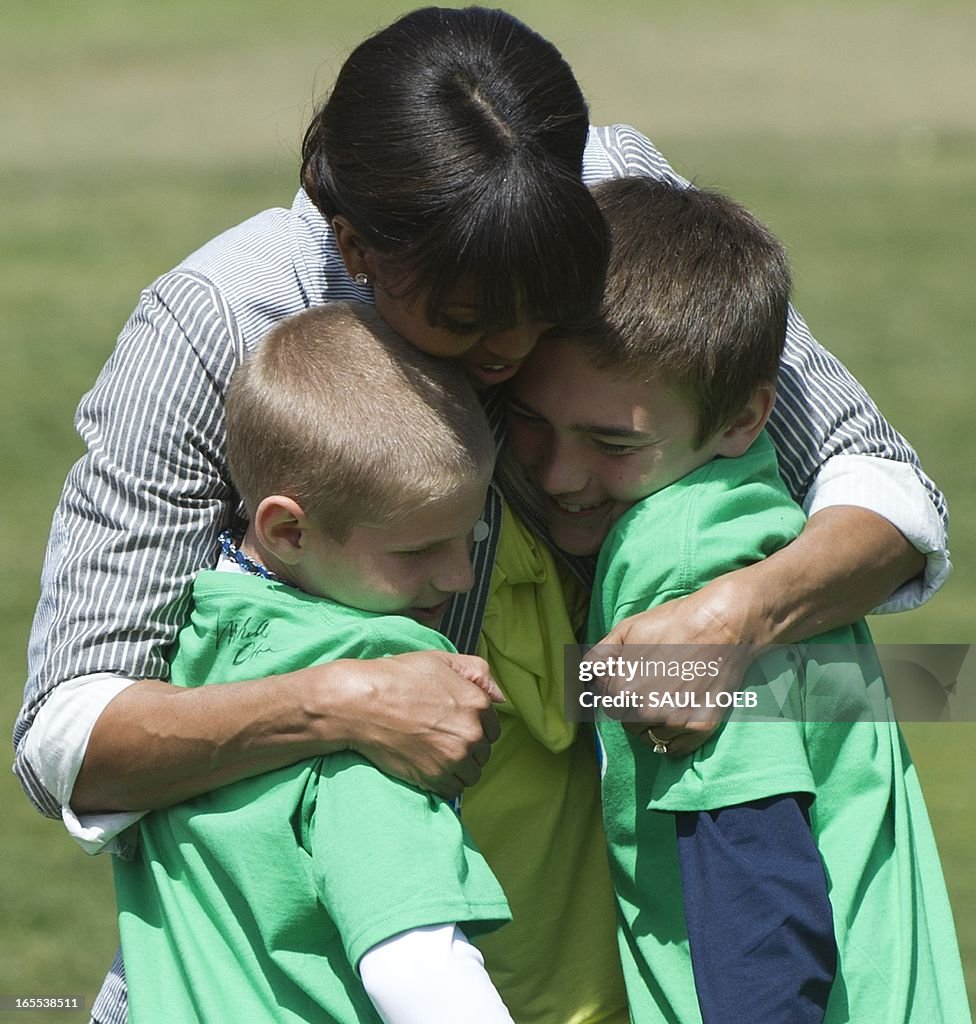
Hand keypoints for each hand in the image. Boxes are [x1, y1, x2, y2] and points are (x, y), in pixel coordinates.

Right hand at [327, 649, 502, 799]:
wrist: (360, 703)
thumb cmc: (398, 677)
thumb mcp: (441, 660)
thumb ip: (478, 672)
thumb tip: (501, 698)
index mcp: (477, 704)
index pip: (492, 728)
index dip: (474, 726)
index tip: (453, 724)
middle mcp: (472, 733)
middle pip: (483, 752)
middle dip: (467, 747)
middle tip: (440, 738)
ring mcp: (454, 758)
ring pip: (471, 773)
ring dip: (458, 768)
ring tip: (434, 753)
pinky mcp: (435, 778)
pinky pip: (453, 790)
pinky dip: (444, 783)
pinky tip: (428, 766)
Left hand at [593, 578, 765, 756]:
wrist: (721, 625)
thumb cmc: (672, 623)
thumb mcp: (625, 630)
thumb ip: (598, 656)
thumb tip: (585, 677)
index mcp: (622, 690)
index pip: (607, 703)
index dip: (616, 689)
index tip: (632, 677)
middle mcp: (645, 712)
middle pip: (627, 722)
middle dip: (632, 707)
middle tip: (651, 686)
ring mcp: (674, 723)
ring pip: (649, 738)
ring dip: (651, 725)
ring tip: (665, 699)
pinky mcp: (700, 729)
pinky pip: (674, 750)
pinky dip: (672, 739)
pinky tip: (677, 716)